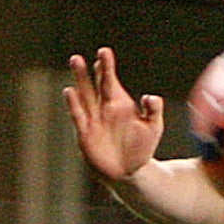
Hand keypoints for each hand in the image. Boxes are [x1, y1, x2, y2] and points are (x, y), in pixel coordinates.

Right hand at [64, 47, 164, 182]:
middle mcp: (103, 107)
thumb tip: (151, 97)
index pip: (111, 80)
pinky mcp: (85, 133)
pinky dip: (74, 104)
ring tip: (75, 62)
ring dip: (79, 79)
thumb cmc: (141, 147)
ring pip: (84, 95)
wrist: (129, 171)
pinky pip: (79, 116)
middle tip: (84, 54)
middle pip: (95, 84)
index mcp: (119, 103)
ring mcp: (93, 119)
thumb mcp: (153, 128)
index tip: (104, 52)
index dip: (107, 66)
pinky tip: (70, 91)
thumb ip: (153, 111)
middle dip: (90, 70)